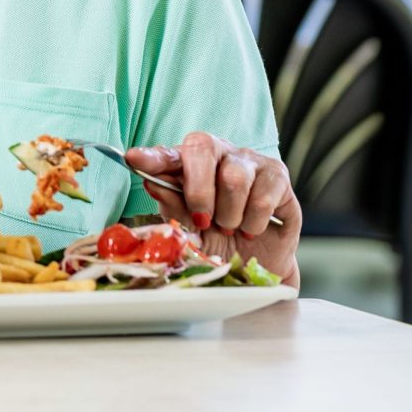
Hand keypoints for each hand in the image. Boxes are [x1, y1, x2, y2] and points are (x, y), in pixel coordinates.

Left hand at [125, 132, 301, 281]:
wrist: (257, 263)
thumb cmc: (216, 240)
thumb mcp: (189, 229)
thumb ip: (173, 206)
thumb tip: (152, 183)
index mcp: (189, 163)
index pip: (167, 153)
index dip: (151, 157)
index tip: (133, 159)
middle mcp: (220, 153)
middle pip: (203, 149)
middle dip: (198, 191)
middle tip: (202, 220)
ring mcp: (251, 161)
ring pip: (234, 177)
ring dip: (229, 214)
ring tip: (228, 228)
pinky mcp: (278, 176)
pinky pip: (263, 197)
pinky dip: (253, 222)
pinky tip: (250, 229)